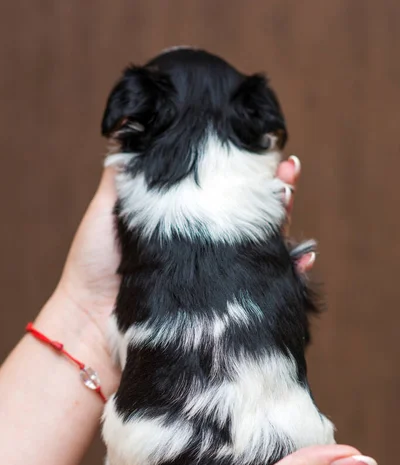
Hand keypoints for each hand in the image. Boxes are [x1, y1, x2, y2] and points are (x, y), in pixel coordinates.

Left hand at [54, 155, 310, 351]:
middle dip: (276, 186)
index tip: (261, 147)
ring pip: (265, 243)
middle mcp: (206, 243)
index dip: (245, 168)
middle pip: (252, 211)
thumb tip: (138, 126)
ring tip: (290, 199)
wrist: (92, 318)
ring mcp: (217, 272)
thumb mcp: (111, 206)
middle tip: (288, 168)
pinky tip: (301, 259)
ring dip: (286, 222)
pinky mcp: (226, 299)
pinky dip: (290, 273)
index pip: (223, 188)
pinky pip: (266, 285)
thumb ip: (127, 174)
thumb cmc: (97, 263)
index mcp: (186, 218)